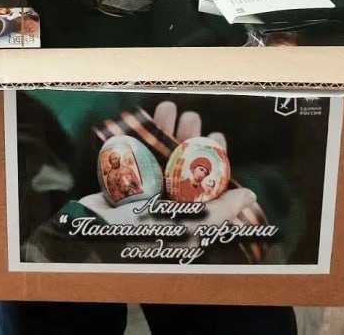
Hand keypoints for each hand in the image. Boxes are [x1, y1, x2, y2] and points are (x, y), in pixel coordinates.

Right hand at [79, 101, 256, 232]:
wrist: (94, 236)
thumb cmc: (145, 235)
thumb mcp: (189, 227)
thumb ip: (219, 211)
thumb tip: (249, 195)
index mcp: (184, 215)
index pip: (205, 183)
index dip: (213, 158)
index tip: (216, 135)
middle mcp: (164, 202)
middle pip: (179, 163)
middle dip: (187, 137)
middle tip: (191, 116)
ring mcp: (141, 191)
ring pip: (156, 154)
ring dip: (162, 129)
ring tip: (167, 106)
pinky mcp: (118, 182)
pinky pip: (130, 154)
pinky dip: (136, 135)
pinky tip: (141, 118)